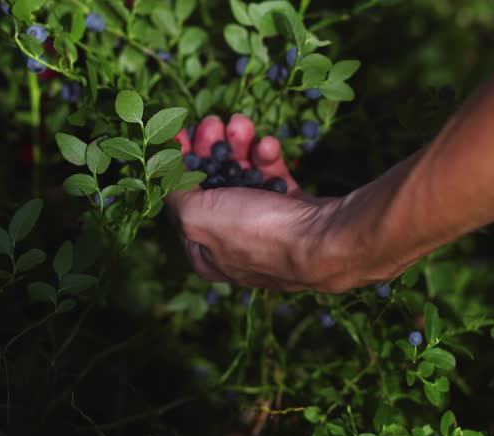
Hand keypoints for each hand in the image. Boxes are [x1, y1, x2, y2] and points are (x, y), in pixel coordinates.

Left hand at [167, 114, 350, 291]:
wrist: (325, 240)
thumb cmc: (257, 233)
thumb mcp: (196, 215)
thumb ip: (175, 194)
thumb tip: (167, 177)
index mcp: (206, 255)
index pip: (182, 205)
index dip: (177, 167)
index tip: (177, 134)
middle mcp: (234, 245)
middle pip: (213, 187)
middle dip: (211, 150)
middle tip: (212, 122)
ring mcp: (267, 229)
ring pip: (244, 178)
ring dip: (239, 147)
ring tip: (241, 124)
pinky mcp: (295, 213)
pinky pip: (274, 179)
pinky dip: (267, 159)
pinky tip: (268, 145)